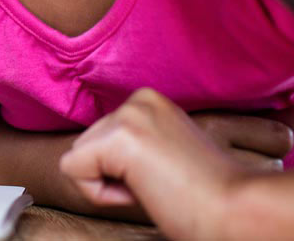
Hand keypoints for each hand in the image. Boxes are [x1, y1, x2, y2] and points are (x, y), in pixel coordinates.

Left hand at [59, 88, 282, 239]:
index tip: (164, 177)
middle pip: (85, 144)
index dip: (122, 170)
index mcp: (148, 100)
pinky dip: (98, 193)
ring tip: (154, 187)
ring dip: (107, 184)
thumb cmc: (205, 195)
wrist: (238, 209)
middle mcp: (137, 99)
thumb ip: (133, 143)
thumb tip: (92, 153)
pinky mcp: (119, 137)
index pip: (100, 137)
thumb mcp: (162, 153)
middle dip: (111, 174)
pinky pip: (72, 170)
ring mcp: (128, 114)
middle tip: (159, 185)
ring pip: (77, 156)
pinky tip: (141, 191)